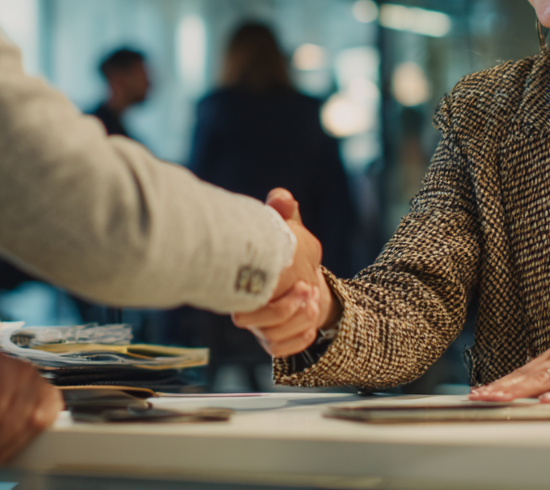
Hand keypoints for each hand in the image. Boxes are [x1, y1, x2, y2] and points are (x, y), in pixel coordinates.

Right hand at [231, 189, 335, 356]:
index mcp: (245, 278)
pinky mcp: (274, 340)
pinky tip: (311, 324)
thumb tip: (282, 198)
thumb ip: (285, 213)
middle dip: (281, 309)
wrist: (304, 279)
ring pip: (267, 338)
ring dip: (295, 322)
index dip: (260, 286)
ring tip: (313, 301)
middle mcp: (246, 305)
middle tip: (307, 287)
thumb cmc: (289, 252)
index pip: (236, 289)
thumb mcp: (289, 229)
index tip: (291, 274)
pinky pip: (279, 351)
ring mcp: (259, 325)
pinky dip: (298, 340)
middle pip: (245, 321)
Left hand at [469, 346, 549, 403]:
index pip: (518, 372)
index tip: (479, 392)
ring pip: (543, 379)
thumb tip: (520, 397)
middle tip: (481, 396)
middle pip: (524, 375)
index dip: (499, 383)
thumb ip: (545, 385)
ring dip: (520, 389)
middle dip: (501, 386)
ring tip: (502, 397)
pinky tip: (546, 401)